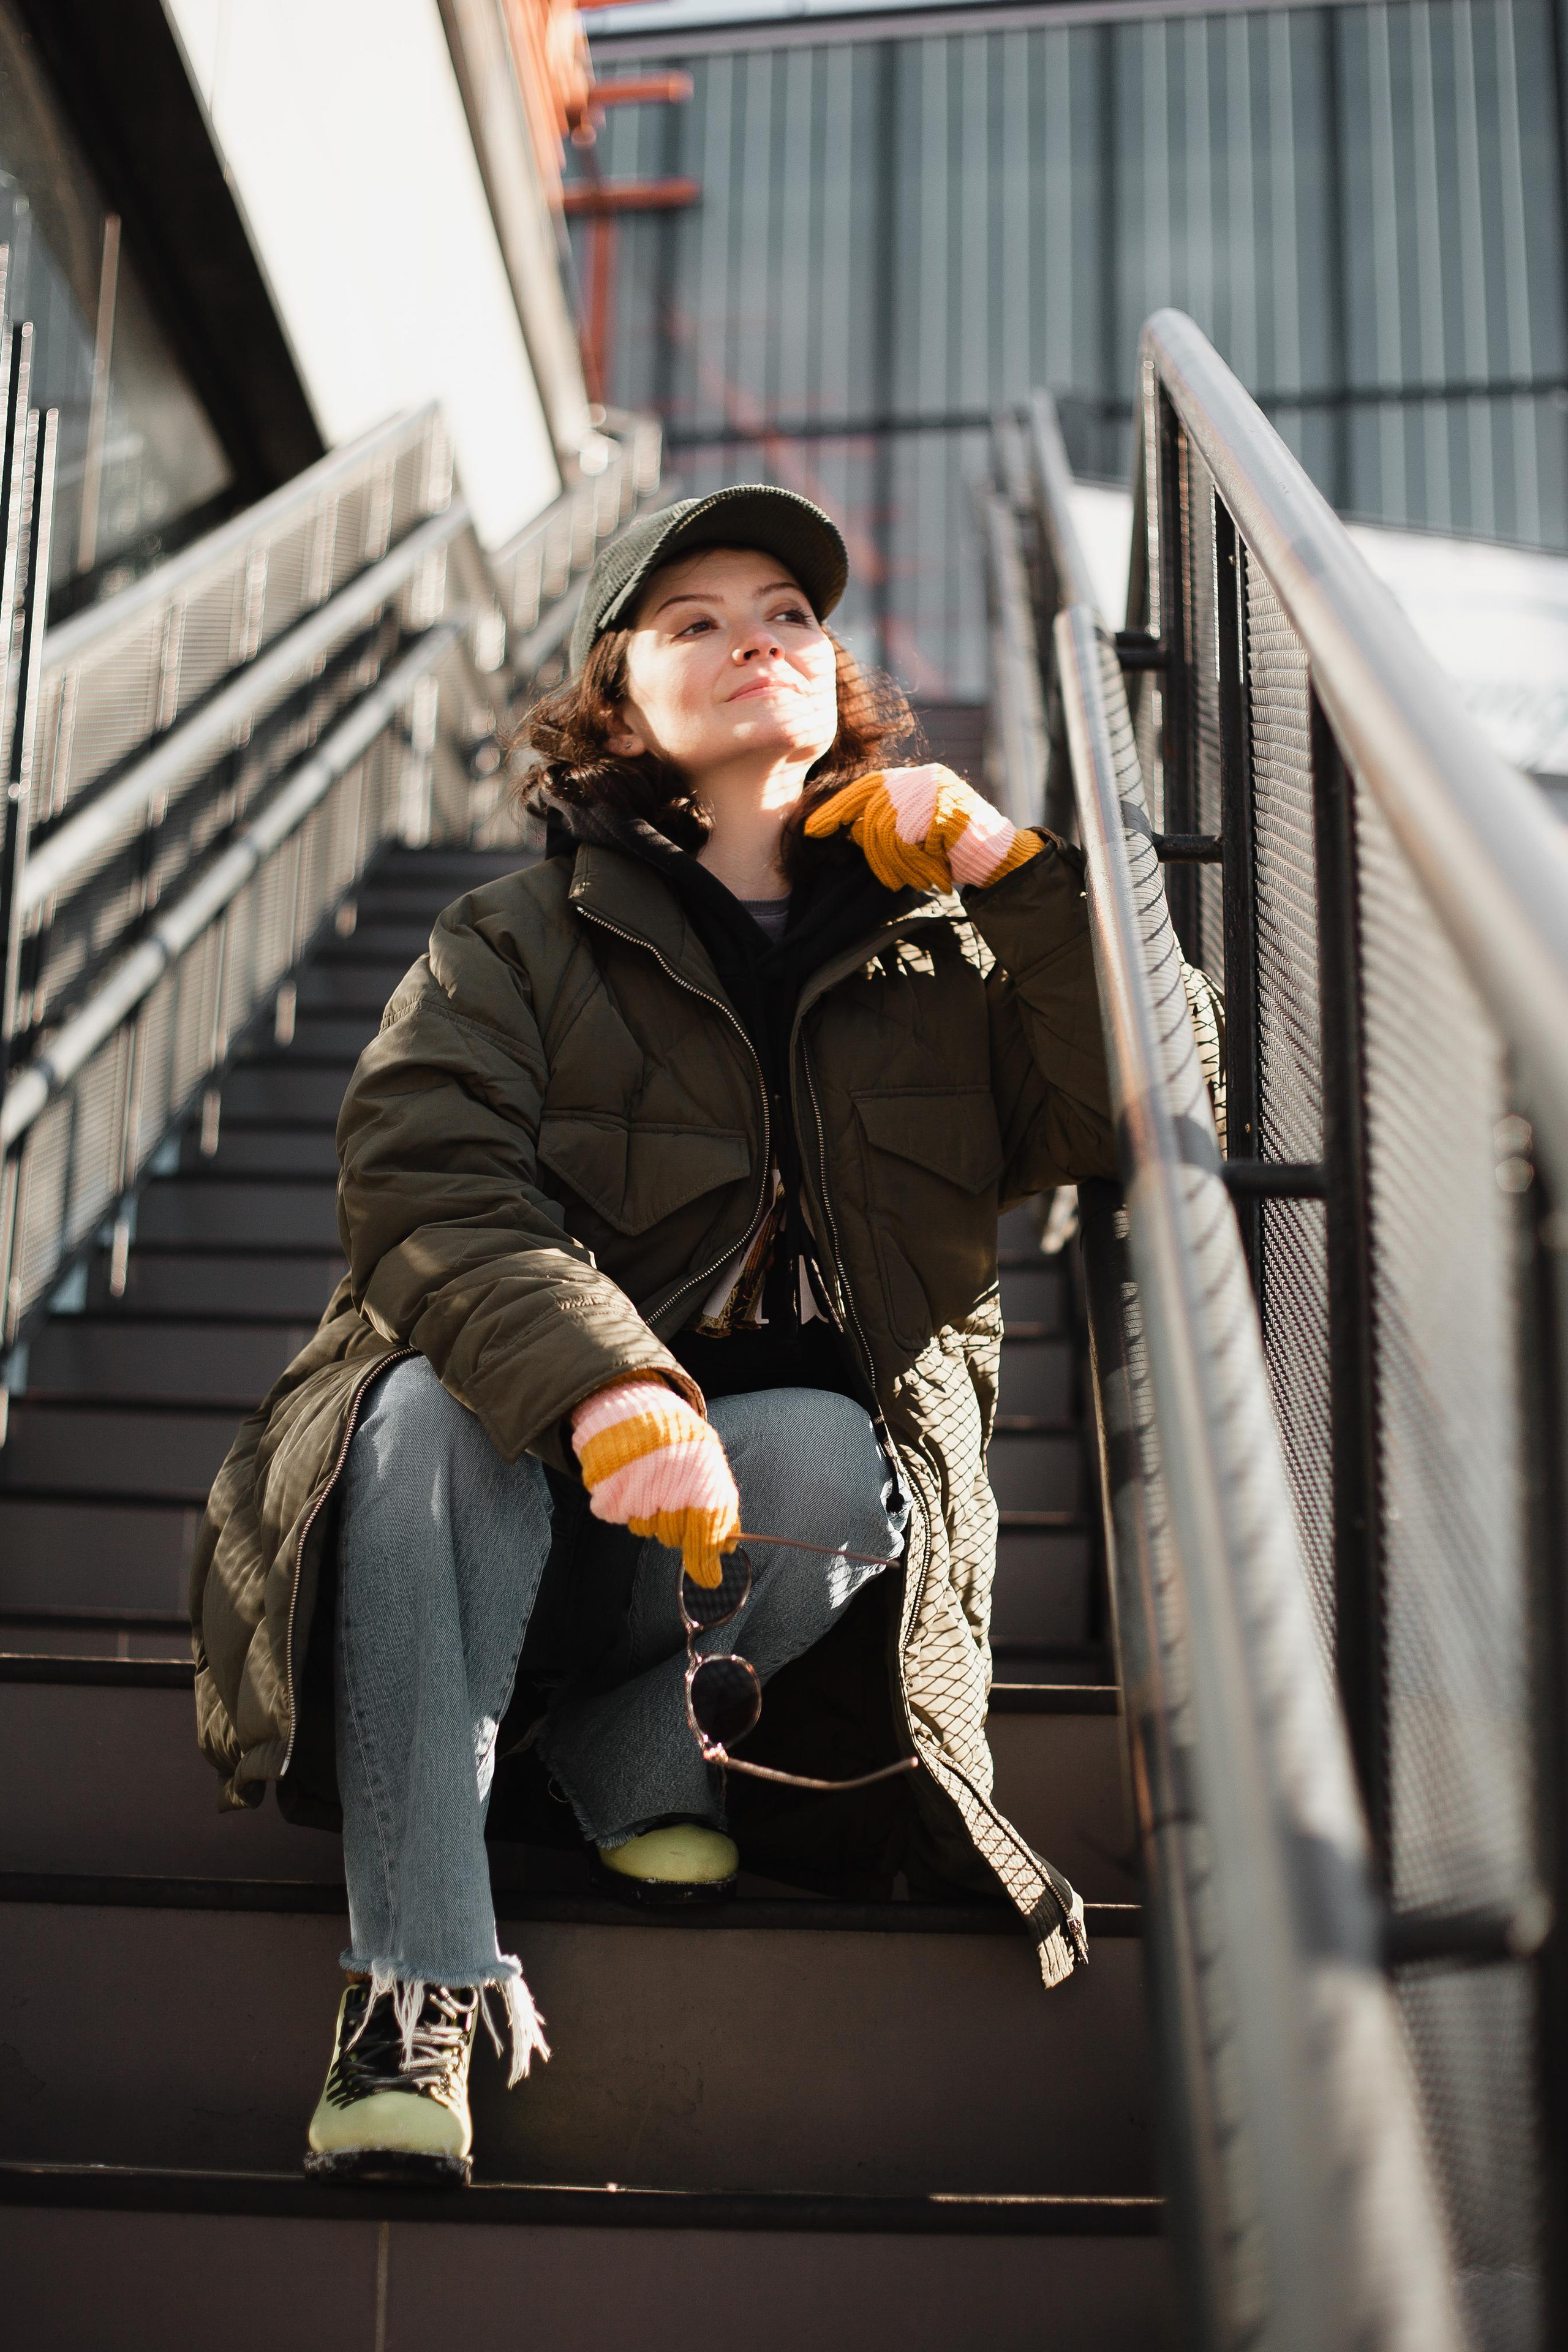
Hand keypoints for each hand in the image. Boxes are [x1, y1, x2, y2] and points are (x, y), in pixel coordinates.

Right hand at [571, 1380, 739, 1588]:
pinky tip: (630, 1479)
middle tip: (672, 1497)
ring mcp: (634, 1491)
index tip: (710, 1578)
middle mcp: (668, 1486)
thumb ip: (720, 1508)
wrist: (635, 1408)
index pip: (706, 1532)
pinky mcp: (606, 1492)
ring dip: (649, 1512)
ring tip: (650, 1480)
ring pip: (644, 1528)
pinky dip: (623, 1503)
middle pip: (673, 1537)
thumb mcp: (709, 1465)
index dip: (706, 1559)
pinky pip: (618, 1516)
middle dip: (676, 1526)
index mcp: (700, 1477)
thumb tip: (727, 1549)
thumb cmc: (679, 1442)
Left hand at [804, 764, 1041, 892]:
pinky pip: (909, 841)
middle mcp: (923, 778)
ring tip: (917, 879)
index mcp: (914, 780)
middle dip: (873, 852)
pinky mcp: (946, 810)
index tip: (811, 830)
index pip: (865, 787)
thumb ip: (884, 827)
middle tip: (890, 879)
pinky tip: (934, 874)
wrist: (1001, 859)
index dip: (836, 809)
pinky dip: (917, 865)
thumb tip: (847, 831)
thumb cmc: (956, 853)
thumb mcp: (914, 838)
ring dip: (897, 865)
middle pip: (873, 812)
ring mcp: (937, 791)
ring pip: (887, 830)